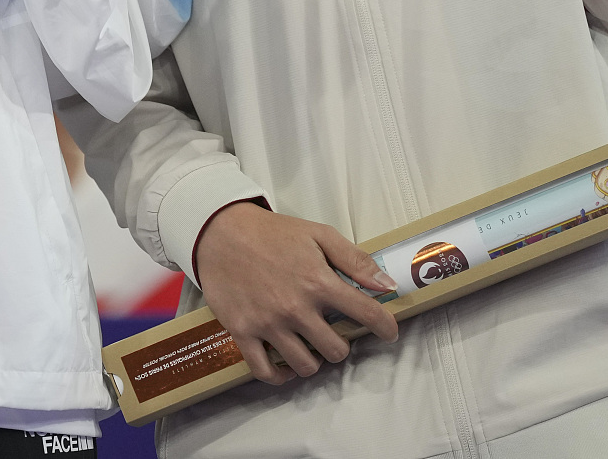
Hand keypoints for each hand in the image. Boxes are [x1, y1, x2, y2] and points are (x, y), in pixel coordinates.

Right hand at [195, 201, 399, 384]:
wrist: (219, 231)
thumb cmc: (271, 232)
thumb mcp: (318, 234)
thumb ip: (354, 259)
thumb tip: (387, 284)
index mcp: (318, 282)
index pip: (367, 315)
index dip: (386, 327)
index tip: (388, 332)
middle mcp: (295, 308)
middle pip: (336, 350)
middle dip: (340, 344)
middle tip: (331, 332)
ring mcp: (268, 323)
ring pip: (305, 366)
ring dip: (313, 360)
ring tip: (308, 346)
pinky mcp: (242, 331)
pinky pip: (265, 370)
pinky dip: (280, 376)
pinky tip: (287, 368)